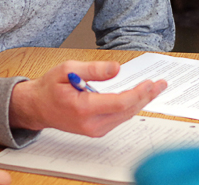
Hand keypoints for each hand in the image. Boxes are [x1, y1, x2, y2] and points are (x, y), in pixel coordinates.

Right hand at [8, 60, 166, 136]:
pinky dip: (130, 107)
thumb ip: (93, 69)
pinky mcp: (96, 130)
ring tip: (154, 88)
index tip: (151, 82)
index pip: (120, 103)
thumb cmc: (50, 87)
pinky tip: (138, 97)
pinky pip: (119, 118)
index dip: (139, 93)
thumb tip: (116, 69)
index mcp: (83, 108)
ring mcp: (94, 130)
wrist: (37, 107)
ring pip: (125, 116)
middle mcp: (91, 123)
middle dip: (146, 96)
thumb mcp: (67, 69)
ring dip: (141, 102)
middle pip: (127, 111)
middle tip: (161, 84)